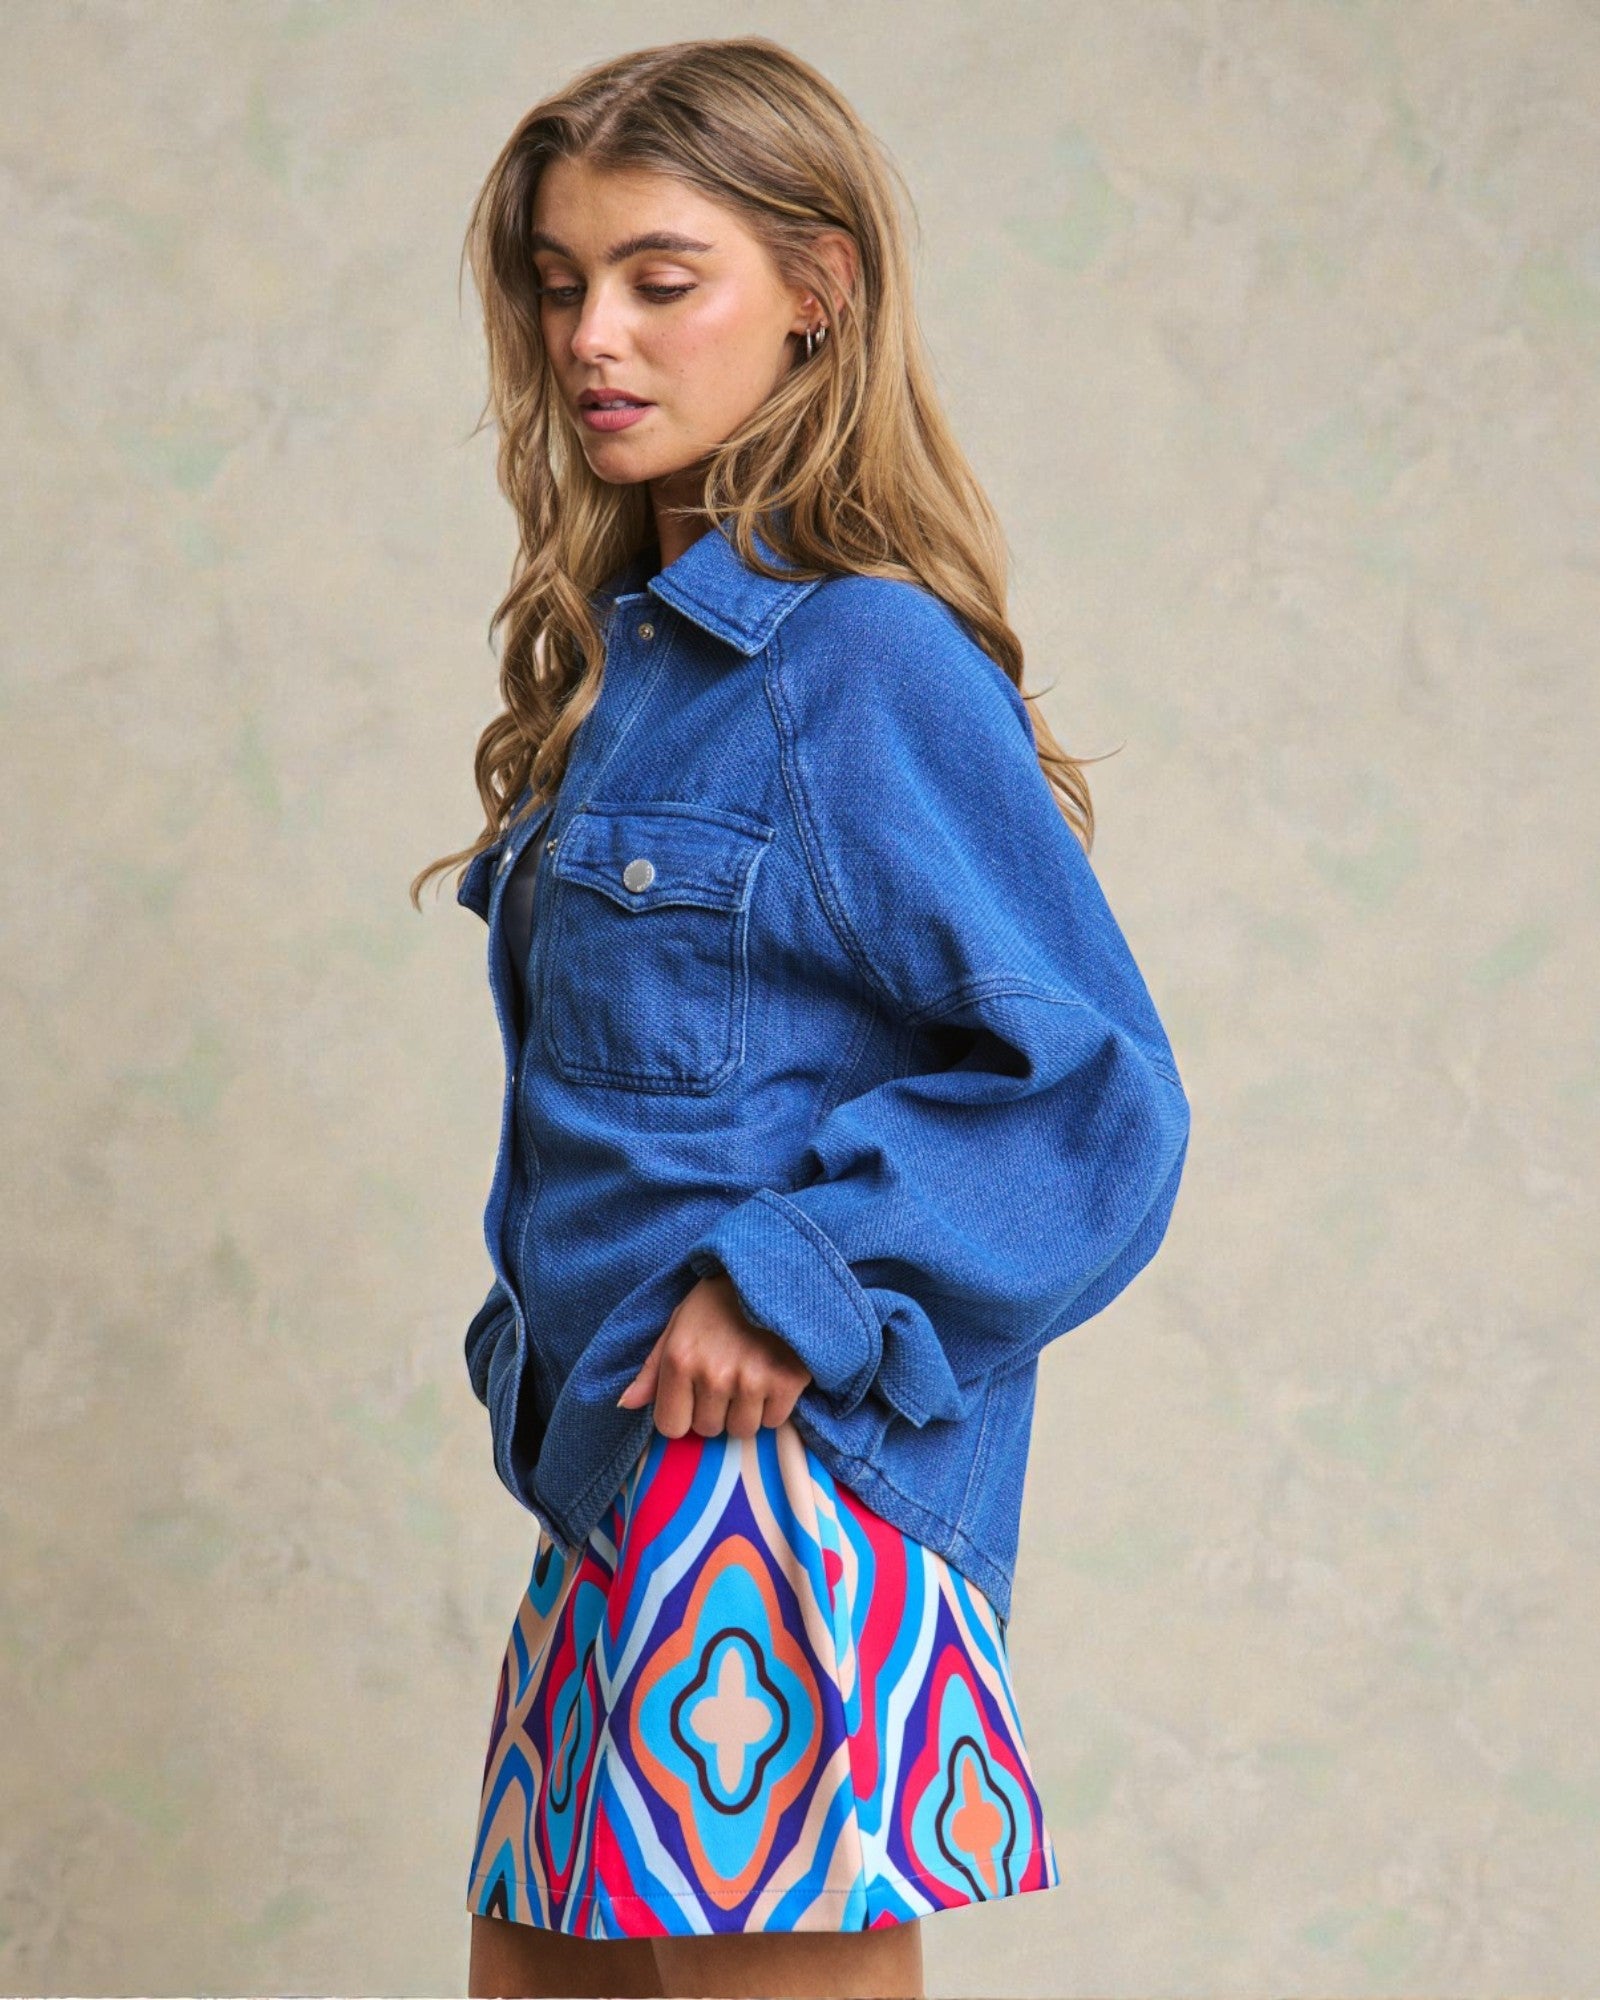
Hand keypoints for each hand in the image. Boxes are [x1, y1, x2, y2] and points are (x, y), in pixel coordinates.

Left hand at [616, 1272, 812, 1439]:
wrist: (775, 1271)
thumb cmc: (720, 1299)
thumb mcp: (679, 1323)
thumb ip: (652, 1368)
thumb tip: (625, 1403)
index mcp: (680, 1359)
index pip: (671, 1426)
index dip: (683, 1414)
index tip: (696, 1396)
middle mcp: (712, 1374)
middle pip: (708, 1429)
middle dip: (716, 1410)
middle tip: (729, 1375)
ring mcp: (751, 1380)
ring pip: (742, 1429)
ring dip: (746, 1410)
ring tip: (752, 1374)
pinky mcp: (787, 1380)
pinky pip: (774, 1420)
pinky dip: (775, 1405)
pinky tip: (773, 1374)